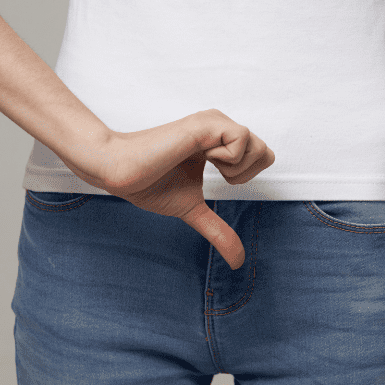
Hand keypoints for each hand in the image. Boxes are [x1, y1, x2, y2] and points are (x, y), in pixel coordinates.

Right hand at [63, 109, 274, 270]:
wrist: (119, 171)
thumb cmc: (148, 183)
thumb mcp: (193, 209)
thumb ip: (217, 230)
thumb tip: (238, 262)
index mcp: (218, 141)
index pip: (260, 156)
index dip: (242, 176)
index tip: (211, 176)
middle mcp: (219, 126)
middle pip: (265, 152)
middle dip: (240, 174)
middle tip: (209, 172)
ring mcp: (213, 122)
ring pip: (257, 145)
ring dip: (231, 167)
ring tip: (201, 163)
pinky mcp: (205, 123)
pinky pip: (241, 139)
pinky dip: (225, 159)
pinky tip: (198, 155)